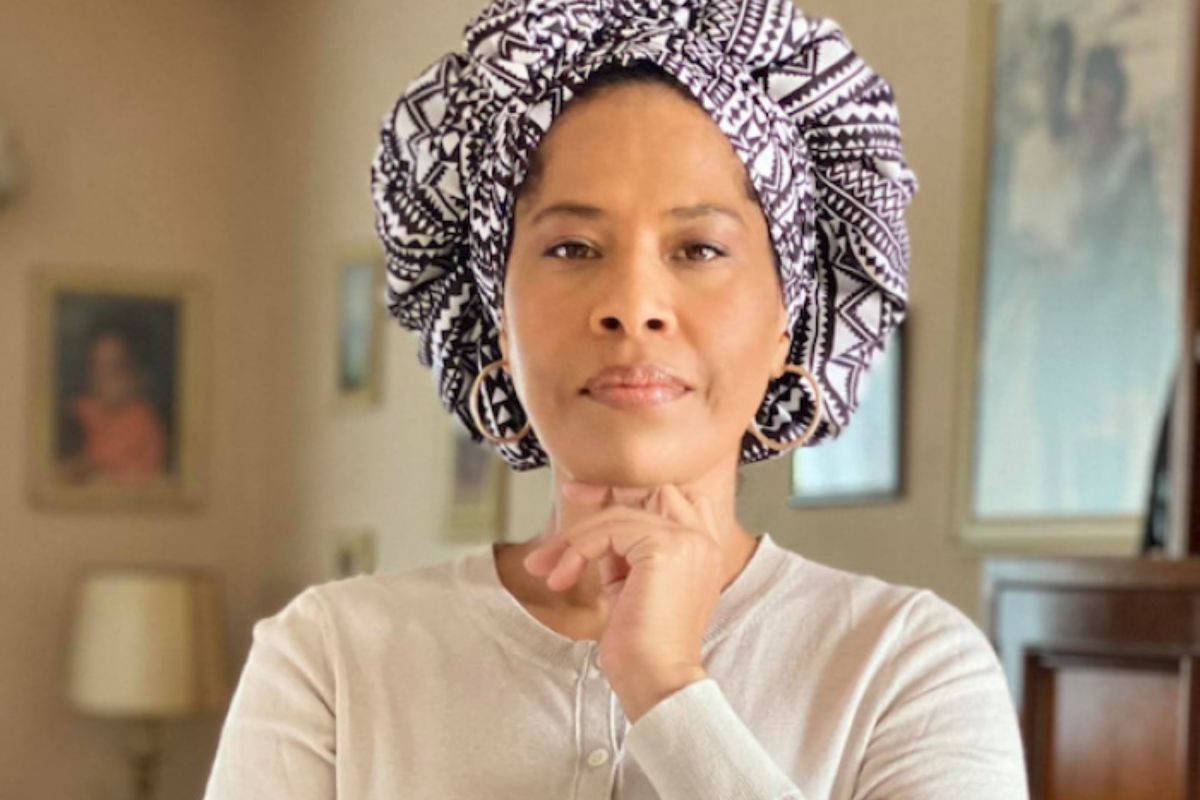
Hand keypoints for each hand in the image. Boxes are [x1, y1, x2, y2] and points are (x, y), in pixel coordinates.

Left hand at [523, 481, 725, 721]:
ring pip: (621, 512)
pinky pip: (610, 530)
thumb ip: (624, 555)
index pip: (669, 498)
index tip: (584, 496)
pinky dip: (578, 549)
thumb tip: (596, 537)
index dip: (628, 491)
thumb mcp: (631, 587)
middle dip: (606, 490)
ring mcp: (688, 542)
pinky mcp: (665, 549)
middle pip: (654, 489)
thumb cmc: (642, 648)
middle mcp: (702, 540)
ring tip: (549, 567)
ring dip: (576, 537)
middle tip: (567, 497)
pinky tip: (562, 577)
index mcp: (701, 550)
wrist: (656, 681)